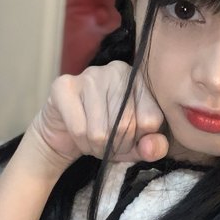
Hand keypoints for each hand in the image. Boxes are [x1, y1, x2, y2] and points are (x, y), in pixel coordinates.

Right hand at [29, 61, 167, 168]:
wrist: (67, 132)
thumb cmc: (110, 134)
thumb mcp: (138, 144)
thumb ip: (154, 147)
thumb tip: (150, 148)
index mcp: (143, 80)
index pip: (151, 120)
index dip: (140, 140)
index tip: (131, 140)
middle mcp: (119, 70)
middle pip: (126, 125)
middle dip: (117, 147)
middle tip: (110, 145)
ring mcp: (91, 74)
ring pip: (101, 131)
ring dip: (98, 148)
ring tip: (96, 143)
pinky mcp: (64, 86)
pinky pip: (79, 129)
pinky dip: (81, 143)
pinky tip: (81, 138)